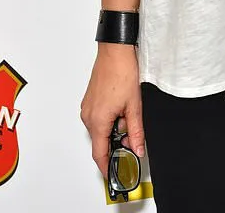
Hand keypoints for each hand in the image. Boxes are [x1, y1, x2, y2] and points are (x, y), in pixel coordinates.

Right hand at [80, 44, 144, 177]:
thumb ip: (135, 131)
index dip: (107, 167)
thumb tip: (137, 148)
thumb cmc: (122, 72)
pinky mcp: (89, 100)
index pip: (99, 154)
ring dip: (114, 127)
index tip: (113, 174)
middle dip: (117, 141)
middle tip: (132, 133)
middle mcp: (88, 116)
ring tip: (128, 111)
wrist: (115, 51)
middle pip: (101, 140)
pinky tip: (121, 105)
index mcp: (97, 121)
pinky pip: (98, 117)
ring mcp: (87, 108)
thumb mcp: (134, 106)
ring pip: (101, 128)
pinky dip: (110, 118)